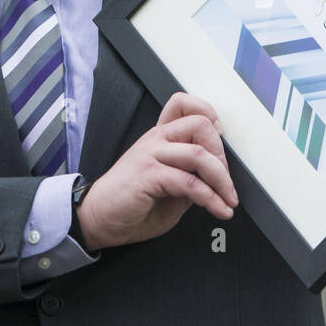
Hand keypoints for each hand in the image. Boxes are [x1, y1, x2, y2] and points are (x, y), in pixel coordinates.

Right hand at [77, 92, 238, 250]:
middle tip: (226, 181)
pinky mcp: (147, 174)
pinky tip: (217, 209)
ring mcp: (150, 154)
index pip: (183, 104)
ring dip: (222, 181)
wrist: (97, 221)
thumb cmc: (130, 205)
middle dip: (222, 155)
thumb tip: (218, 177)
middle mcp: (155, 140)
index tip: (221, 142)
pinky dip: (210, 199)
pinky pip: (189, 182)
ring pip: (198, 154)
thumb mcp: (171, 189)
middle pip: (200, 124)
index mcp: (160, 138)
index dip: (208, 114)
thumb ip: (191, 176)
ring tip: (228, 200)